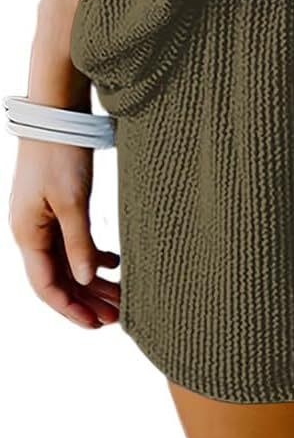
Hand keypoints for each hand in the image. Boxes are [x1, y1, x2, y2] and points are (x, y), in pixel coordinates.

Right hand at [9, 131, 120, 328]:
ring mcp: (43, 219)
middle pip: (60, 277)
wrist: (55, 113)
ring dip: (93, 280)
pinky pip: (72, 241)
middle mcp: (31, 232)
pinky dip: (92, 254)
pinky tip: (115, 262)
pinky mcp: (56, 206)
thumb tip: (86, 279)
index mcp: (28, 234)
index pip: (47, 286)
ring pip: (69, 260)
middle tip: (117, 317)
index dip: (71, 309)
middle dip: (87, 299)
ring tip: (121, 296)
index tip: (96, 325)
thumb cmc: (61, 154)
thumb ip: (79, 242)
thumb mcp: (73, 200)